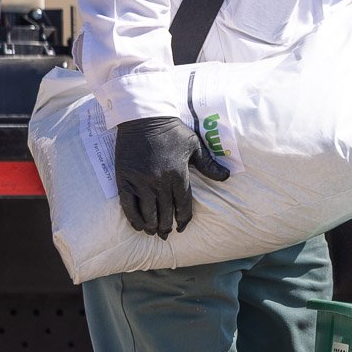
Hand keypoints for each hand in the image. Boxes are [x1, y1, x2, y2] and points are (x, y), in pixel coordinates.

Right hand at [114, 116, 230, 237]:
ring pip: (147, 212)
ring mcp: (140, 181)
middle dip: (166, 226)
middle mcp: (159, 182)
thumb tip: (227, 177)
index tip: (182, 227)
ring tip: (154, 232)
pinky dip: (133, 217)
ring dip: (151, 225)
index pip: (182, 205)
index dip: (183, 219)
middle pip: (164, 212)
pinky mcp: (124, 179)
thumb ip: (209, 165)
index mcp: (178, 175)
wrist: (143, 117)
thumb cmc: (172, 131)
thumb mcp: (194, 145)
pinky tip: (137, 225)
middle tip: (166, 233)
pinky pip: (128, 204)